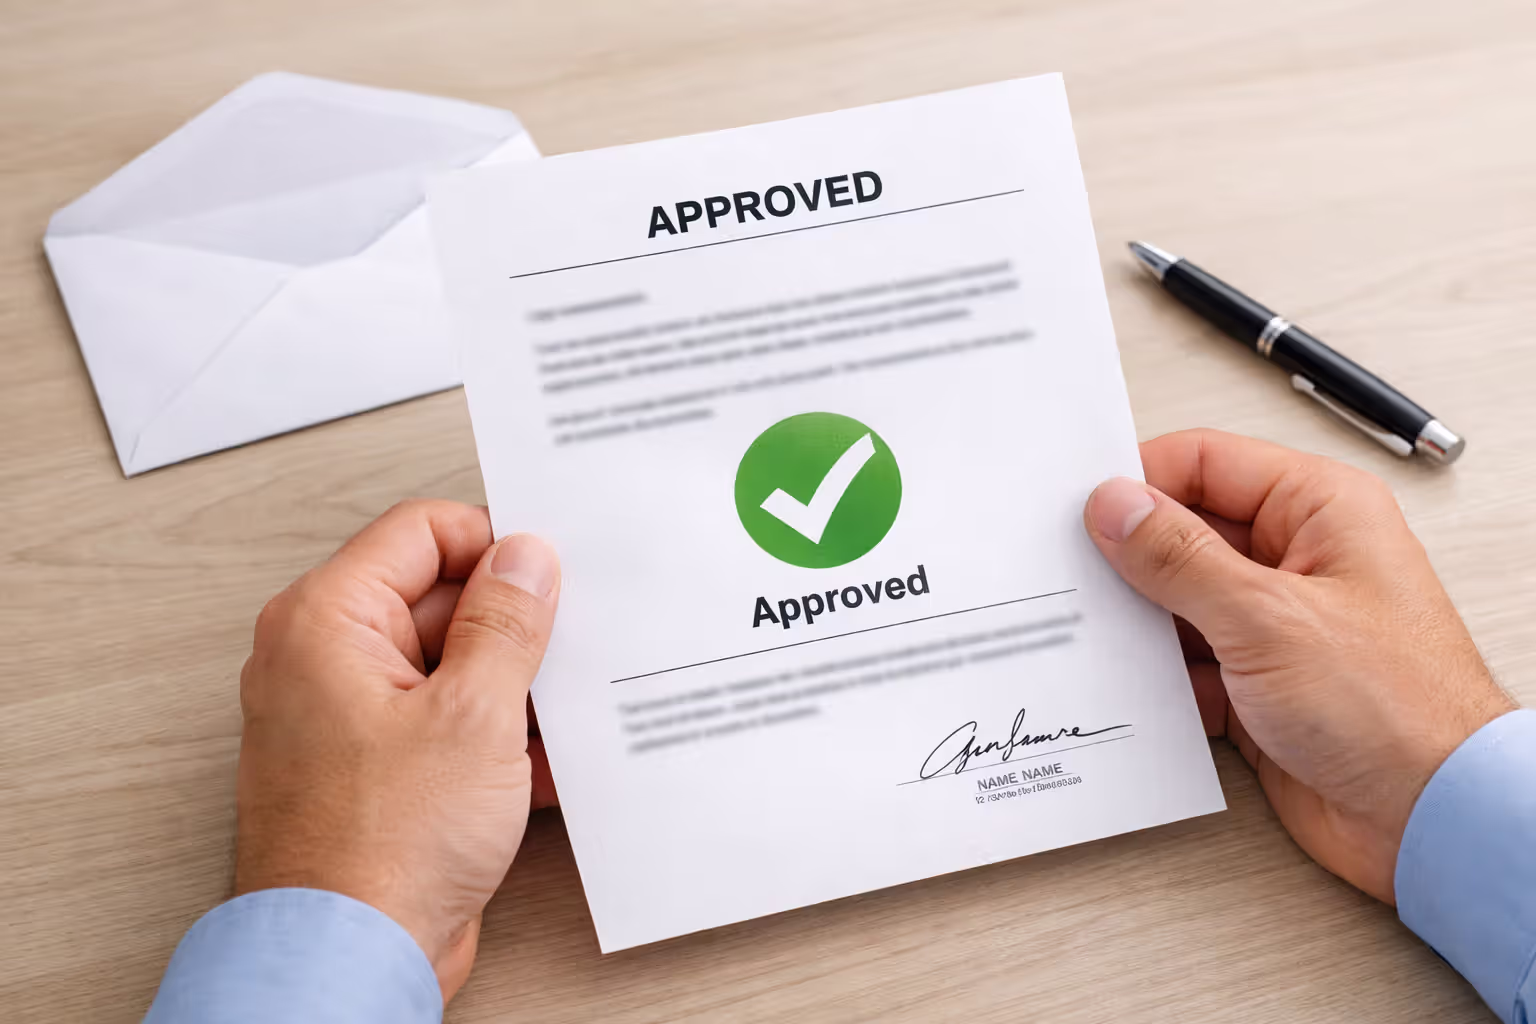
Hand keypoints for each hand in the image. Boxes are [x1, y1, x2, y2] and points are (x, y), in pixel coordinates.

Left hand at [234, 500, 560, 999]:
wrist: (351, 962)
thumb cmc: (379, 850)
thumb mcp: (473, 713)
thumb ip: (505, 623)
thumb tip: (524, 560)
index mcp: (328, 622)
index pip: (421, 532)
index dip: (493, 544)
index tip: (550, 572)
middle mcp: (327, 662)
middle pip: (439, 598)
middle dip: (512, 623)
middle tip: (567, 644)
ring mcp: (352, 718)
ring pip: (451, 665)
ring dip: (512, 686)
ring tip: (560, 710)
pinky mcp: (381, 771)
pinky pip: (447, 724)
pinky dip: (496, 736)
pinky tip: (543, 761)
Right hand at [1084, 429, 1512, 902]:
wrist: (1434, 819)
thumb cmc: (1399, 710)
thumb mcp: (1267, 616)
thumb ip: (1180, 557)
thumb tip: (1117, 506)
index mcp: (1319, 510)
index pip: (1206, 462)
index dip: (1140, 480)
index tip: (1082, 511)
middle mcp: (1299, 559)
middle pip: (1186, 532)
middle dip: (1130, 556)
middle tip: (1073, 572)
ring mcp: (1276, 625)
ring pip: (1179, 601)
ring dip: (1140, 621)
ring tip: (1094, 630)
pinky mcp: (1258, 685)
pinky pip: (1185, 663)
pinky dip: (1156, 675)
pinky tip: (1129, 684)